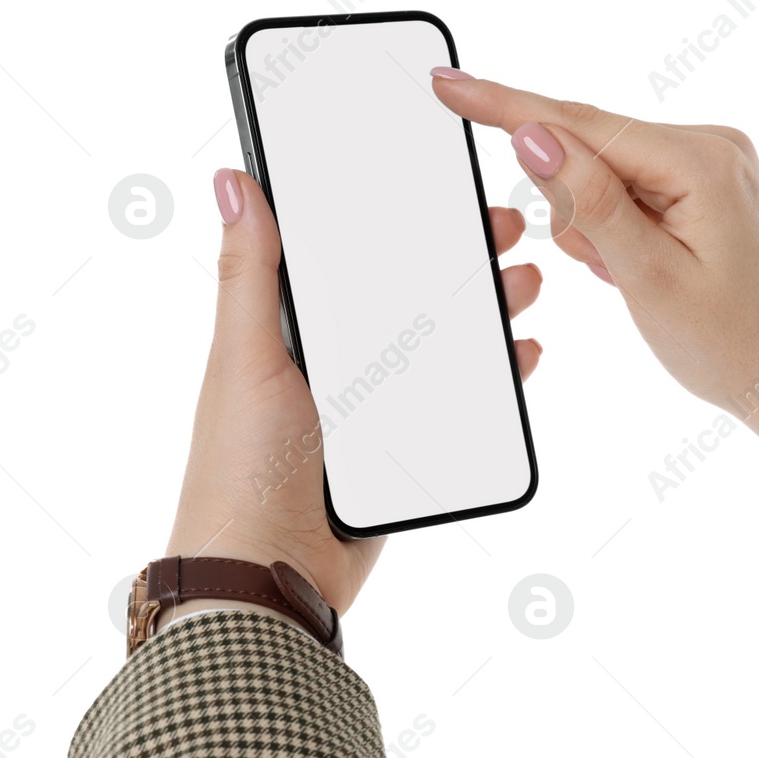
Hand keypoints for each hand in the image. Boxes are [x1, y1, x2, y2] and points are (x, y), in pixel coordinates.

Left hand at [163, 169, 542, 616]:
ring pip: (445, 343)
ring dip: (489, 310)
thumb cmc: (240, 469)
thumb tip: (232, 181)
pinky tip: (522, 354)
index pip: (356, 258)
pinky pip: (462, 401)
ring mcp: (376, 408)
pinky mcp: (407, 450)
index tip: (445, 191)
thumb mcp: (245, 360)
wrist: (270, 577)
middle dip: (462, 258)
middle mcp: (336, 363)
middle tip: (506, 229)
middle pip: (412, 294)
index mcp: (292, 333)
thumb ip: (249, 274)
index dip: (402, 220)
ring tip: (526, 284)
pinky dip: (495, 376)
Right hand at [429, 72, 758, 471]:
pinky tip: (644, 266)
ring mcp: (713, 161)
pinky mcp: (708, 183)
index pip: (581, 123)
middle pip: (591, 146)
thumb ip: (589, 201)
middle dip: (575, 208)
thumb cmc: (733, 344)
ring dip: (600, 226)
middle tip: (609, 271)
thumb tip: (534, 133)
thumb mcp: (647, 279)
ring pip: (606, 171)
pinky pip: (632, 187)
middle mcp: (713, 144)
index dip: (506, 106)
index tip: (450, 85)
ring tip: (634, 278)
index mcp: (702, 161)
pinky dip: (620, 227)